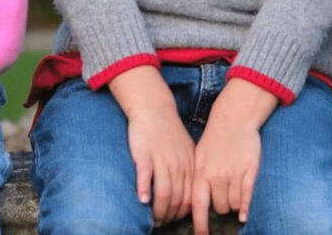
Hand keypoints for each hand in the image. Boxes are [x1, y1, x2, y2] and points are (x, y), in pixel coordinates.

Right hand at [109, 66, 193, 225]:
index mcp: (190, 165)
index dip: (181, 214)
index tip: (173, 220)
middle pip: (176, 200)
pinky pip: (146, 176)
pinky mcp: (145, 155)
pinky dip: (144, 190)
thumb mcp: (186, 150)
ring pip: (163, 193)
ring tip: (151, 218)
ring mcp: (162, 159)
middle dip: (169, 216)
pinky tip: (142, 200)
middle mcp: (178, 165)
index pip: (190, 199)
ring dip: (158, 210)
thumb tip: (187, 199)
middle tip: (160, 223)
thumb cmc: (169, 132)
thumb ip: (188, 172)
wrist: (154, 108)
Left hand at [191, 79, 276, 234]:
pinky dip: (245, 208)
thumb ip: (198, 179)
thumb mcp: (199, 156)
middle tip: (223, 194)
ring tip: (233, 188)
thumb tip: (194, 204)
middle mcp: (216, 175)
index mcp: (201, 172)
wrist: (234, 117)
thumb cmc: (215, 139)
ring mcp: (233, 173)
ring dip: (234, 203)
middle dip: (221, 206)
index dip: (200, 225)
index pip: (198, 205)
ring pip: (233, 204)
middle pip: (219, 207)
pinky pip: (246, 196)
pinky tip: (243, 215)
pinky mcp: (249, 170)